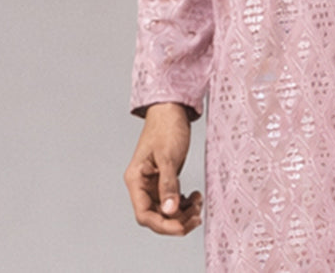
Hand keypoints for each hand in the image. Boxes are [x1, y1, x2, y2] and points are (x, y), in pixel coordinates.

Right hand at [124, 102, 202, 234]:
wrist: (172, 108)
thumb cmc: (166, 127)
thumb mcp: (169, 156)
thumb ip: (169, 184)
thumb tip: (170, 211)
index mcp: (135, 180)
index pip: (145, 214)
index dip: (163, 225)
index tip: (182, 227)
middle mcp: (142, 185)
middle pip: (156, 216)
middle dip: (177, 220)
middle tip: (197, 217)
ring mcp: (153, 183)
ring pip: (166, 210)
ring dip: (183, 212)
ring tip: (199, 203)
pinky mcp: (164, 179)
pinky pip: (172, 200)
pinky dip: (184, 203)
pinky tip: (195, 197)